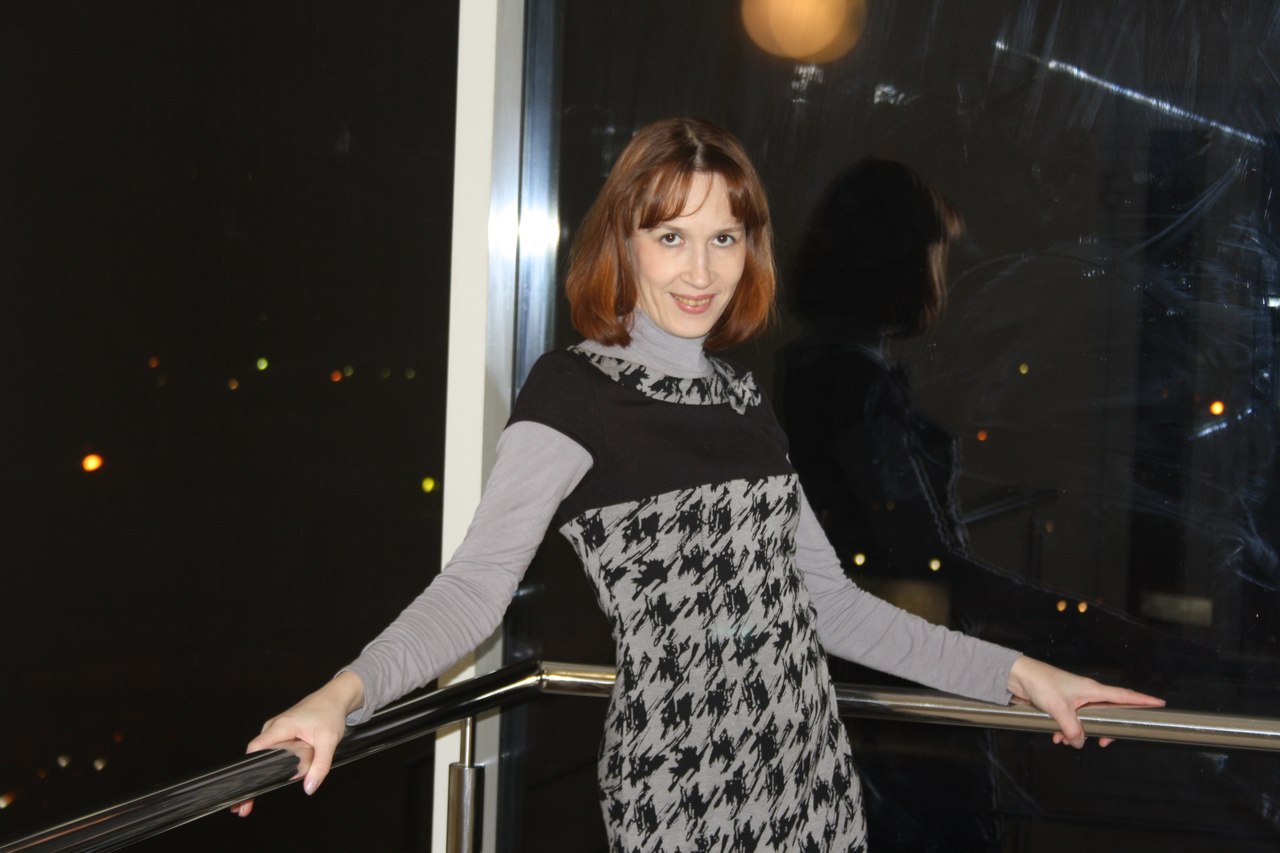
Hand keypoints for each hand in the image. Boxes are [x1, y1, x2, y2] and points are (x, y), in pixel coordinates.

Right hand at [231, 671, 364, 816]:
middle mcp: (274, 728)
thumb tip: (309, 787)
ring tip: (251, 801)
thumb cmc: (330, 713)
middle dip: (249, 780)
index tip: (244, 789)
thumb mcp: (329, 741)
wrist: (335, 698)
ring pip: (266, 755)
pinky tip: (271, 780)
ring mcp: (276, 730)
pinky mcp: (282, 734)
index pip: (255, 749)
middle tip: (243, 805)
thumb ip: (320, 765)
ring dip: (262, 774)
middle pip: (255, 756)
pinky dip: (272, 765)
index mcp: (280, 726)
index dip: (248, 769)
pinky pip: (273, 751)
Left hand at [1007, 656, 1163, 748]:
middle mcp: (1087, 694)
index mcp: (1093, 690)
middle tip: (1102, 742)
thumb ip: (1073, 728)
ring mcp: (1075, 699)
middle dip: (1105, 731)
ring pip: (1088, 721)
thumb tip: (1080, 742)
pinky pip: (1072, 722)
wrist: (1018, 676)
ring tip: (1065, 739)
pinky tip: (1055, 736)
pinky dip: (1066, 731)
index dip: (1144, 700)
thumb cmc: (1040, 683)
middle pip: (1108, 715)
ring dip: (1079, 734)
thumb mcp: (1059, 709)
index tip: (1161, 704)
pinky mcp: (1063, 704)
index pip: (1125, 696)